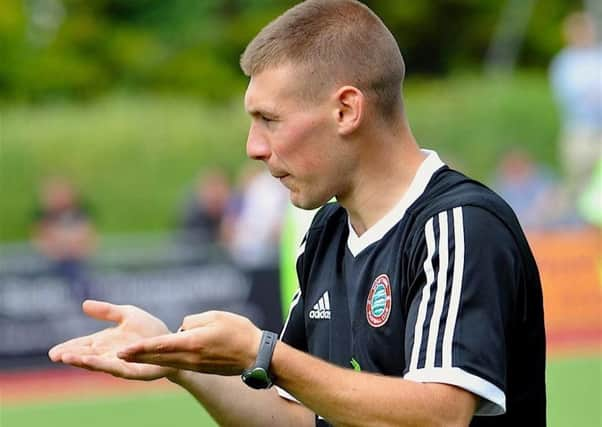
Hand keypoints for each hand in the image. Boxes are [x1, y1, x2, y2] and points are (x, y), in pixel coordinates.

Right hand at [48, 300, 174, 380]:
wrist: (170, 341)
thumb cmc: (148, 329)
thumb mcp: (127, 314)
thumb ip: (107, 311)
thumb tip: (84, 304)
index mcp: (105, 342)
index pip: (83, 345)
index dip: (69, 348)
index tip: (53, 352)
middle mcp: (109, 354)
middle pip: (87, 356)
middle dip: (72, 356)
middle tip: (56, 356)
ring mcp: (120, 363)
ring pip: (99, 364)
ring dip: (85, 362)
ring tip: (70, 358)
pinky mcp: (134, 370)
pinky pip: (120, 369)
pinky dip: (109, 365)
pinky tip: (100, 361)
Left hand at [117, 311, 261, 375]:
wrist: (256, 355)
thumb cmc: (239, 332)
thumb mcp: (216, 316)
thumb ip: (193, 320)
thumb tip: (182, 327)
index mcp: (193, 342)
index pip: (160, 345)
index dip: (140, 348)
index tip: (122, 351)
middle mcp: (190, 357)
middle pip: (158, 356)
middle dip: (137, 355)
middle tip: (116, 355)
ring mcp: (195, 365)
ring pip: (166, 361)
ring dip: (147, 358)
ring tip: (129, 356)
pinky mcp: (200, 368)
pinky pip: (177, 364)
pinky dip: (163, 360)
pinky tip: (155, 357)